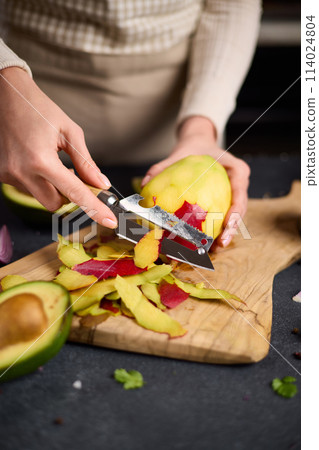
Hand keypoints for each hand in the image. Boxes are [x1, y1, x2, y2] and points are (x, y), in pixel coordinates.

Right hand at [0, 67, 116, 227]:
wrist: (7, 95)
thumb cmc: (39, 109)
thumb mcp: (69, 132)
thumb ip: (86, 162)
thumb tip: (101, 184)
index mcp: (41, 160)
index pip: (75, 193)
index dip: (95, 208)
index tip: (109, 221)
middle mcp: (22, 172)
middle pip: (56, 203)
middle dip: (68, 194)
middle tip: (73, 174)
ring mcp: (9, 175)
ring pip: (42, 198)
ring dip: (53, 187)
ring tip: (50, 160)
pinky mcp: (2, 174)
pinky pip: (28, 189)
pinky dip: (38, 181)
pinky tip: (37, 160)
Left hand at [141, 116, 249, 246]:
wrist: (198, 145)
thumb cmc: (193, 148)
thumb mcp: (180, 153)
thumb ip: (163, 166)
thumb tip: (144, 184)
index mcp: (237, 170)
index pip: (240, 191)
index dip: (236, 210)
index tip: (228, 224)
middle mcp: (239, 184)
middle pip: (240, 209)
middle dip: (232, 229)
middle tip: (221, 244)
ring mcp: (234, 195)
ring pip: (233, 218)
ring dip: (225, 234)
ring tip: (213, 249)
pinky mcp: (226, 202)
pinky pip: (222, 218)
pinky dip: (215, 231)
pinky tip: (205, 245)